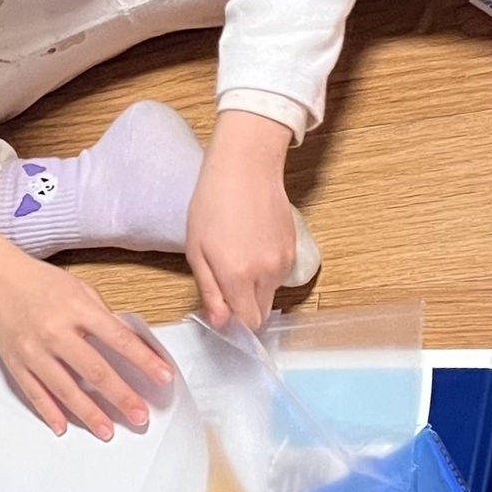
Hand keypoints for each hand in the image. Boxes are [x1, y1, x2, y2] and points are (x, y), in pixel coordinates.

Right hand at [0, 219, 172, 438]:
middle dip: (121, 396)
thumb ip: (104, 317)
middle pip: (94, 370)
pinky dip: (49, 412)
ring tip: (108, 430)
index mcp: (76, 309)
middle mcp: (54, 331)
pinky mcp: (16, 362)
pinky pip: (35, 393)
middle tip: (140, 415)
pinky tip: (64, 426)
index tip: (163, 377)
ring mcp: (33, 350)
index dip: (144, 360)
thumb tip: (130, 343)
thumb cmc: (39, 282)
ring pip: (65, 389)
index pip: (118, 339)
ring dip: (89, 413)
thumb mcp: (80, 289)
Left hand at [186, 109, 296, 329]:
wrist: (245, 169)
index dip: (235, 322)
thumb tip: (221, 322)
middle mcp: (266, 274)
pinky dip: (267, 271)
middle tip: (226, 283)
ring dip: (256, 288)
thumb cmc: (212, 204)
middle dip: (245, 308)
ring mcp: (284, 261)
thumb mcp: (197, 251)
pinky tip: (252, 246)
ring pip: (272, 294)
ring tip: (237, 257)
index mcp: (238, 276)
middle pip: (262, 313)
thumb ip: (210, 291)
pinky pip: (280, 274)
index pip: (248, 323)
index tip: (223, 311)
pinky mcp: (294, 248)